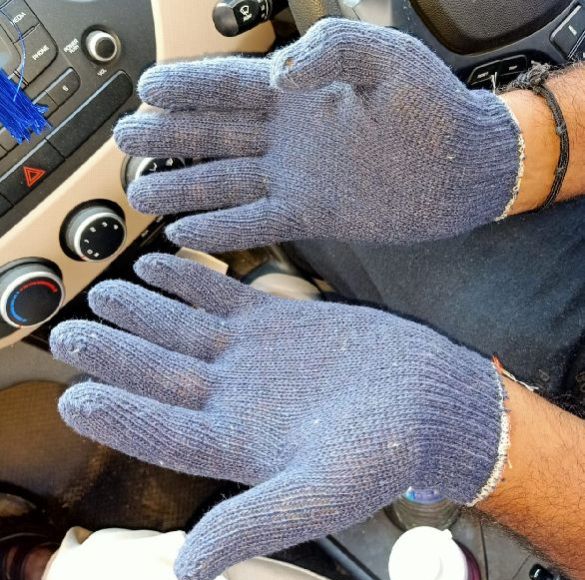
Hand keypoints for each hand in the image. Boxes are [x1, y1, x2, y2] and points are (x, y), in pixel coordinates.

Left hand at [50, 253, 507, 579]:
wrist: (428, 401)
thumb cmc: (384, 453)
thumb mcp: (321, 494)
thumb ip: (253, 523)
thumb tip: (185, 568)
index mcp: (237, 444)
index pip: (160, 430)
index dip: (116, 415)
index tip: (73, 397)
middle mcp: (235, 399)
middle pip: (160, 375)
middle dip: (114, 353)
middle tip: (70, 333)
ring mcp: (252, 358)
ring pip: (183, 330)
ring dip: (143, 311)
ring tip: (105, 292)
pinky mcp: (278, 322)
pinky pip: (222, 296)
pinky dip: (189, 280)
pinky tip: (160, 264)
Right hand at [115, 18, 521, 252]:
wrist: (462, 169)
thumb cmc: (435, 108)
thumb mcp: (391, 58)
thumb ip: (335, 48)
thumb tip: (282, 74)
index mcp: (302, 92)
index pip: (232, 86)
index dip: (188, 87)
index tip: (146, 89)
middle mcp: (290, 136)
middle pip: (216, 134)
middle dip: (171, 137)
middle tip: (127, 141)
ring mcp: (297, 177)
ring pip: (227, 182)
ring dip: (185, 188)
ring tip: (142, 192)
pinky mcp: (311, 214)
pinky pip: (256, 222)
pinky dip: (222, 229)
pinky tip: (189, 233)